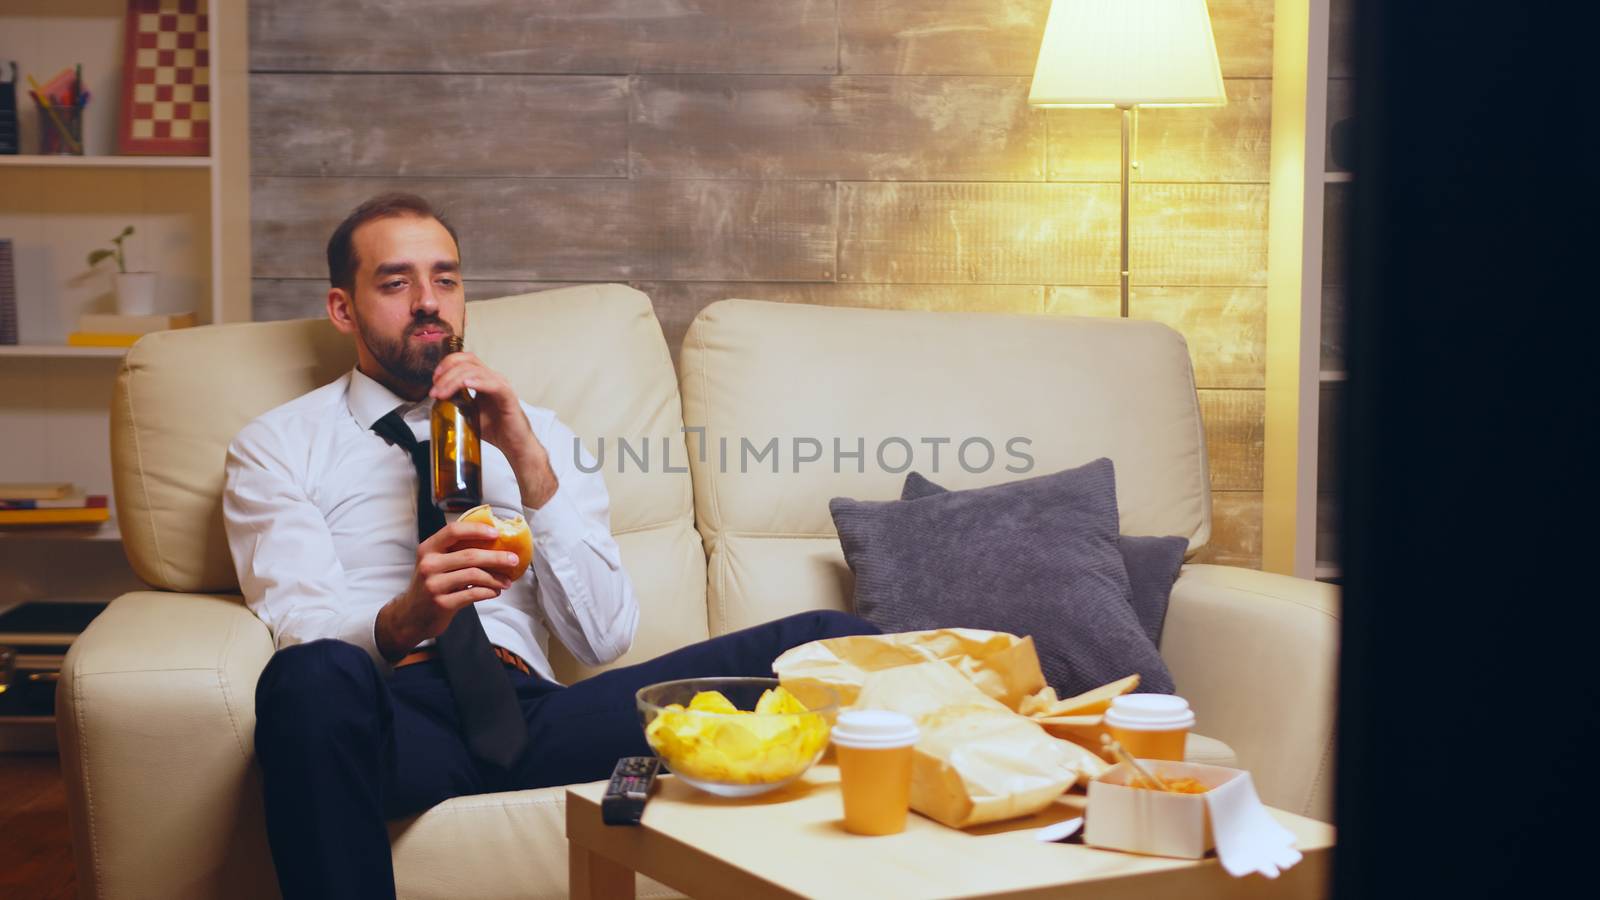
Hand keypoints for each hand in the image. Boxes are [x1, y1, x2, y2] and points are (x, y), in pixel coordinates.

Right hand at [375, 518, 523, 659]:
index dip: (477, 530)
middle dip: (497, 557)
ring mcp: (434, 585)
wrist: (411, 616)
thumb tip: (493, 543)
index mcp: (428, 548)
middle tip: (514, 560)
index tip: (496, 533)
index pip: (453, 531)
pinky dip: (489, 591)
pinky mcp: (442, 604)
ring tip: (507, 581)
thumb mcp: (435, 563)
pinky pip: (473, 594)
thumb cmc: (431, 585)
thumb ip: (454, 552)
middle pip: (470, 555)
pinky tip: (495, 591)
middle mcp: (429, 564)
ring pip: (475, 575)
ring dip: (496, 578)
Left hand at [430, 350, 558, 507]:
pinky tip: (466, 385)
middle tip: (434, 392)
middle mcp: (493, 378)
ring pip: (475, 372)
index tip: (434, 381)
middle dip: (446, 374)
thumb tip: (435, 402)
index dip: (446, 365)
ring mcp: (501, 385)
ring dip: (454, 381)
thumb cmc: (495, 430)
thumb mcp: (468, 413)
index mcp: (483, 379)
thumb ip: (456, 403)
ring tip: (442, 394)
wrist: (514, 445)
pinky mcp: (508, 396)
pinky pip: (493, 384)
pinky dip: (478, 382)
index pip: (464, 360)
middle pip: (467, 362)